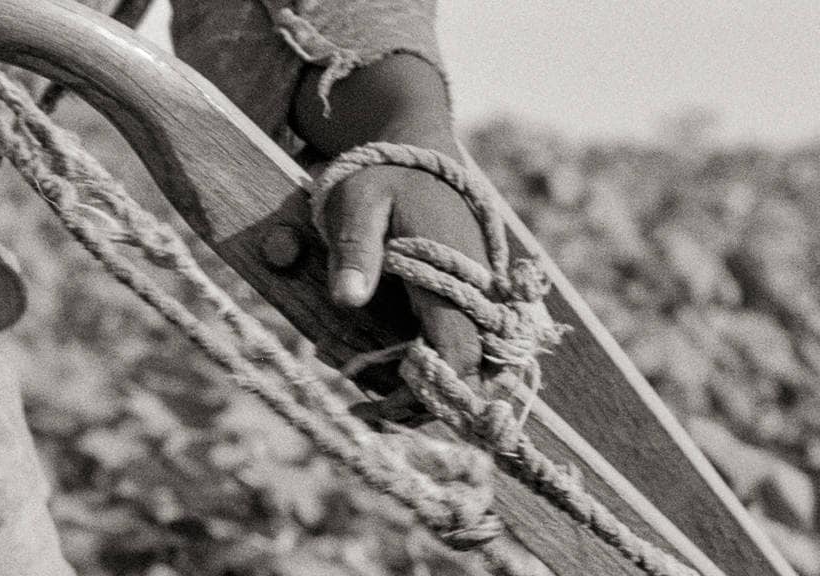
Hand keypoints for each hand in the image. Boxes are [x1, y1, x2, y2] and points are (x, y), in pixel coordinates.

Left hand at [293, 55, 488, 381]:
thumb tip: (347, 300)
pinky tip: (375, 370)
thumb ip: (354, 250)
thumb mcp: (358, 203)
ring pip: (465, 367)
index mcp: (455, 273)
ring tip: (357, 389)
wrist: (419, 152)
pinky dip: (422, 371)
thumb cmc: (385, 175)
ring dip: (416, 390)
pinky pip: (457, 349)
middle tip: (360, 408)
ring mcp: (476, 298)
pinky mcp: (467, 301)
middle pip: (467, 372)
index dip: (426, 389)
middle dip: (416, 402)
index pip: (460, 352)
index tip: (376, 403)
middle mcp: (476, 292)